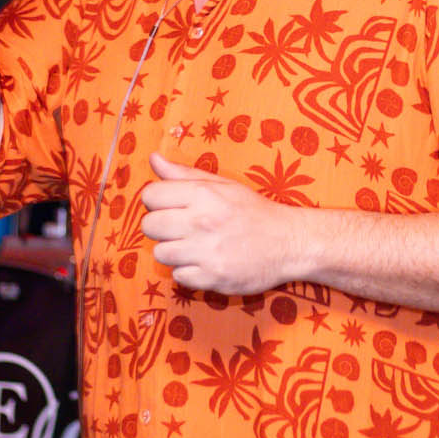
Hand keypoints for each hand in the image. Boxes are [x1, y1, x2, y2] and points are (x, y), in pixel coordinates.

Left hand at [138, 153, 302, 295]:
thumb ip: (184, 174)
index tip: (170, 206)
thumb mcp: (223, 185)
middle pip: (149, 226)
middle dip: (160, 227)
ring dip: (173, 251)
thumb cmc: (252, 211)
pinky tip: (205, 262)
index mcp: (203, 194)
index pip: (150, 195)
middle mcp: (202, 222)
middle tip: (180, 228)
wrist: (288, 243)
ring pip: (160, 253)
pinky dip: (189, 271)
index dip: (156, 201)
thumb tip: (153, 159)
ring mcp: (206, 252)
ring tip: (194, 246)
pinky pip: (178, 276)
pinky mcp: (212, 277)